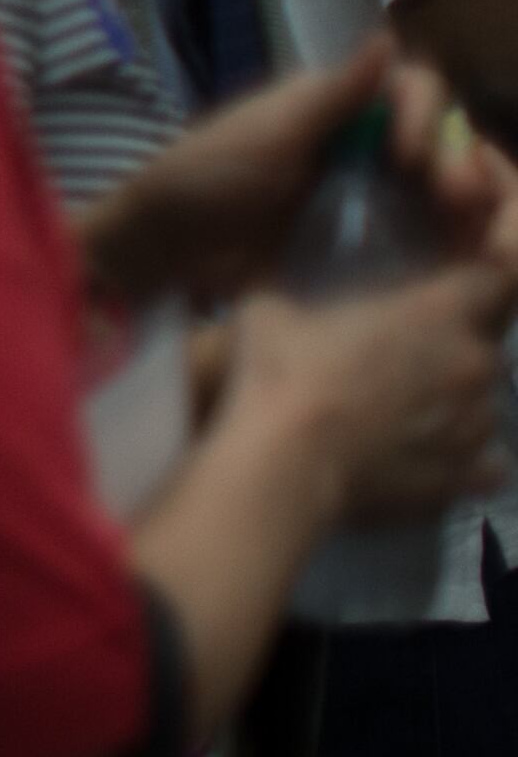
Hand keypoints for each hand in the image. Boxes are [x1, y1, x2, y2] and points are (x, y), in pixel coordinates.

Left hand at [83, 38, 502, 304]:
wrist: (162, 248)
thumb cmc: (203, 179)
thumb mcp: (267, 133)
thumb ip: (333, 93)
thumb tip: (387, 35)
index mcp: (332, 101)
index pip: (412, 88)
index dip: (426, 115)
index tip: (410, 158)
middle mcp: (356, 137)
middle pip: (435, 135)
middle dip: (454, 162)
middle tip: (454, 203)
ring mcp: (359, 188)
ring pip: (433, 182)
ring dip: (455, 200)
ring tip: (459, 233)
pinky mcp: (357, 235)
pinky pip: (412, 226)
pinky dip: (436, 233)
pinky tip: (446, 254)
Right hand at [231, 262, 517, 523]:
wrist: (288, 464)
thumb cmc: (280, 376)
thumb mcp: (266, 313)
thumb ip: (288, 297)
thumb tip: (272, 291)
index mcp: (435, 312)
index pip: (490, 282)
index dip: (466, 290)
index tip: (438, 299)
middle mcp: (471, 362)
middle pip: (484, 348)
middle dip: (452, 355)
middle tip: (400, 367)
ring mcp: (475, 422)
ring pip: (482, 407)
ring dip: (452, 409)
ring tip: (401, 422)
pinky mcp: (467, 474)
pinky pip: (485, 465)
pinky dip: (463, 464)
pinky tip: (425, 462)